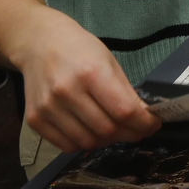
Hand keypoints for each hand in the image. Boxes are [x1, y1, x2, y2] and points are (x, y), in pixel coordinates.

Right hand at [13, 8, 161, 153]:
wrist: (39, 43)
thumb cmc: (79, 49)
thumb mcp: (109, 62)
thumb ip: (126, 92)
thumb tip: (145, 118)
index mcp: (91, 73)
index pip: (124, 111)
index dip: (143, 123)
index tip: (153, 124)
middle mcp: (67, 92)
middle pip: (107, 130)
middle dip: (129, 134)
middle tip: (136, 129)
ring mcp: (48, 107)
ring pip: (88, 142)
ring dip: (107, 140)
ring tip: (113, 129)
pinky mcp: (35, 119)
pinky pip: (67, 146)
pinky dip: (83, 143)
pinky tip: (90, 130)